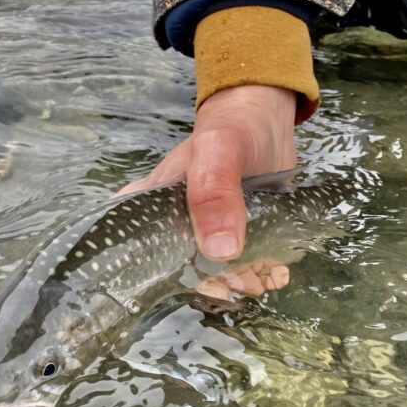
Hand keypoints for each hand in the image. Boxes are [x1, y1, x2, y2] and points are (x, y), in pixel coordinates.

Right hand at [120, 84, 296, 288]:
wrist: (267, 121)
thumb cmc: (232, 128)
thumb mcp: (218, 151)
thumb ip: (213, 195)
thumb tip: (218, 252)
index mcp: (146, 207)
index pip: (130, 254)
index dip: (153, 280)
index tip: (192, 284)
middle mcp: (170, 227)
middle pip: (179, 274)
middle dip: (211, 285)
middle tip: (242, 280)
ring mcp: (201, 236)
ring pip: (212, 276)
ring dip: (239, 283)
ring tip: (264, 276)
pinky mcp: (231, 241)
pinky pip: (239, 269)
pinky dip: (258, 275)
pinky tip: (275, 272)